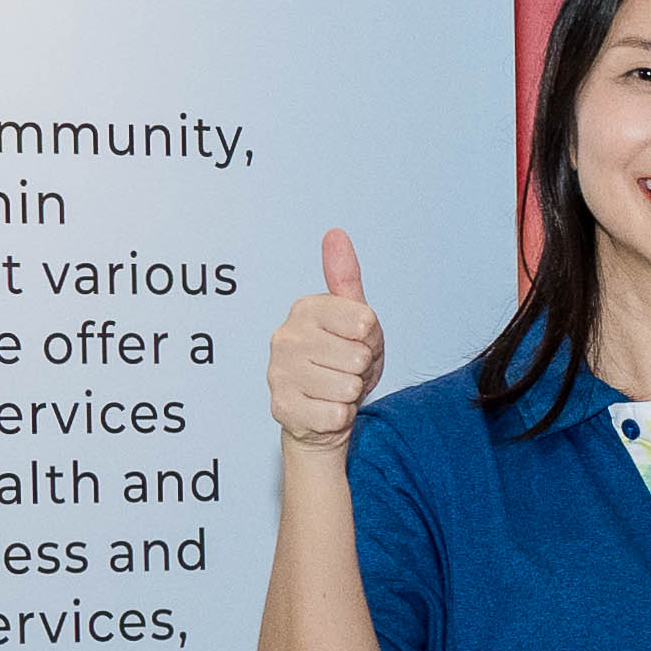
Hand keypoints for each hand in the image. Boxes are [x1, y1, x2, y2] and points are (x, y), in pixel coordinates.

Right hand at [268, 229, 383, 449]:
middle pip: (359, 356)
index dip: (371, 338)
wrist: (320, 413)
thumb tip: (335, 234)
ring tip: (335, 389)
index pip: (365, 321)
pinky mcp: (282, 408)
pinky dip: (339, 417)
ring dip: (350, 394)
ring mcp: (279, 373)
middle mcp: (285, 337)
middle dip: (361, 369)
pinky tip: (324, 409)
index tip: (356, 342)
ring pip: (348, 387)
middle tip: (344, 370)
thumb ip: (346, 278)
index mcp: (304, 309)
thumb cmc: (341, 361)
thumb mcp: (353, 317)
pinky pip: (336, 415)